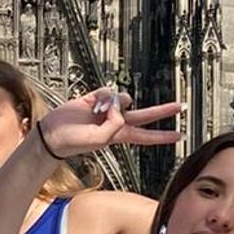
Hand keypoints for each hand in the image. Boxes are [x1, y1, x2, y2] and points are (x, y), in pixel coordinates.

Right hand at [37, 89, 184, 161]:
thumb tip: (121, 107)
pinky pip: (107, 91)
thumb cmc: (73, 142)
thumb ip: (114, 126)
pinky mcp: (94, 98)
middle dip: (162, 111)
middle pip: (145, 115)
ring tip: (97, 112)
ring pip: (122, 98)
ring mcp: (106, 110)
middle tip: (180, 106)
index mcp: (119, 135)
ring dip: (112, 102)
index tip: (180, 136)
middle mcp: (116, 122)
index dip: (163, 137)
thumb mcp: (99, 140)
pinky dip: (101, 96)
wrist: (53, 133)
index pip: (147, 137)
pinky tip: (92, 104)